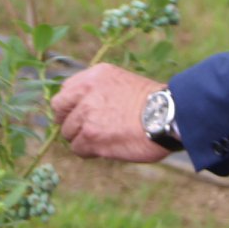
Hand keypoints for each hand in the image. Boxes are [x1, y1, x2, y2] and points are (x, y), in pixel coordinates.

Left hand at [51, 63, 170, 162]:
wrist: (168, 115)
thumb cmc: (153, 103)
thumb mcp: (122, 82)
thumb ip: (99, 91)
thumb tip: (81, 107)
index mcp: (94, 76)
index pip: (64, 91)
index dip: (70, 106)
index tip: (78, 114)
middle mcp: (86, 93)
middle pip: (60, 112)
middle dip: (69, 122)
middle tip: (84, 130)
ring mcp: (86, 115)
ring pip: (68, 133)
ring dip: (82, 139)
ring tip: (104, 139)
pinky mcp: (91, 137)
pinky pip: (78, 148)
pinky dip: (89, 151)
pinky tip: (106, 148)